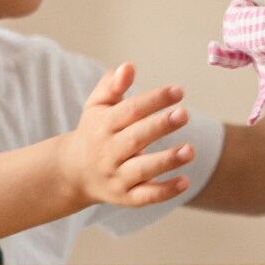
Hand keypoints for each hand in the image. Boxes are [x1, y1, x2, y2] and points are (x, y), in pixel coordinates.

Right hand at [59, 63, 193, 207]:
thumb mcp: (97, 106)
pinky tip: (185, 182)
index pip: (130, 110)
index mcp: (103, 125)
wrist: (73, 172)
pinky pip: (145, 196)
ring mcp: (116, 176)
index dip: (154, 100)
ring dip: (166, 160)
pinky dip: (164, 191)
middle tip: (184, 114)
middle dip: (160, 126)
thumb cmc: (94, 131)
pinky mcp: (125, 197)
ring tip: (190, 150)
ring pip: (142, 169)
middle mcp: (108, 151)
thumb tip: (128, 67)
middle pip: (136, 138)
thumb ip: (112, 85)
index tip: (179, 91)